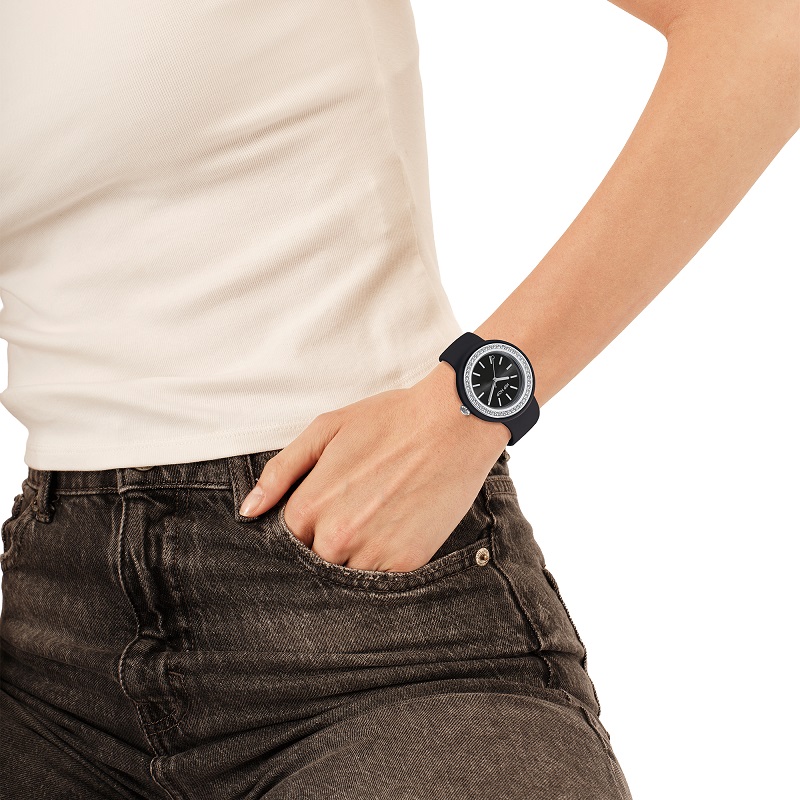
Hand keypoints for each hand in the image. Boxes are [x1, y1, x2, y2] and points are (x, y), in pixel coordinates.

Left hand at [238, 361, 510, 571]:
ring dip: (356, 555)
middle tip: (358, 509)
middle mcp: (335, 538)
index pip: (287, 538)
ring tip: (379, 517)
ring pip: (346, 574)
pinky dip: (384, 561)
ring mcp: (371, 555)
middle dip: (329, 541)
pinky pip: (381, 581)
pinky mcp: (406, 564)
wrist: (453, 424)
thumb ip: (280, 471)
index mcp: (309, 507)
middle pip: (314, 561)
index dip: (305, 524)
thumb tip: (248, 511)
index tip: (326, 508)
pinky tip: (397, 528)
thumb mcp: (325, 430)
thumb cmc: (389, 421)